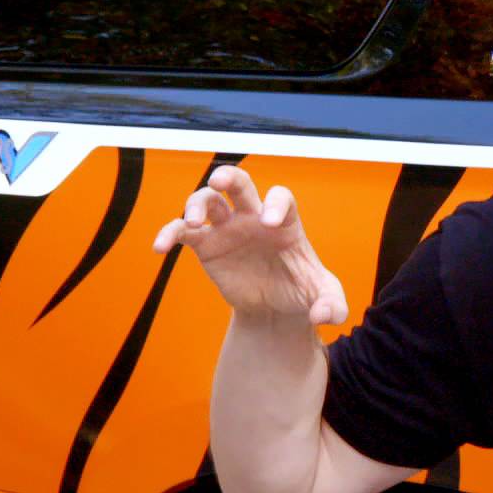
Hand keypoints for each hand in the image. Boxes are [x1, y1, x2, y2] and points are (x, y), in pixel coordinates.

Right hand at [152, 165, 347, 324]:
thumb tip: (324, 315)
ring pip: (207, 201)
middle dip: (229, 176)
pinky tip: (159, 247)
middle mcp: (254, 218)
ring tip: (193, 224)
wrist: (275, 310)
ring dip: (196, 204)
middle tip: (221, 181)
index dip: (276, 204)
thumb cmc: (303, 293)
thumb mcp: (326, 301)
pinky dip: (169, 234)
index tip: (270, 224)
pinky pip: (183, 232)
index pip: (281, 198)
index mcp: (285, 222)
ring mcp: (228, 228)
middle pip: (240, 183)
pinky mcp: (206, 245)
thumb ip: (332, 306)